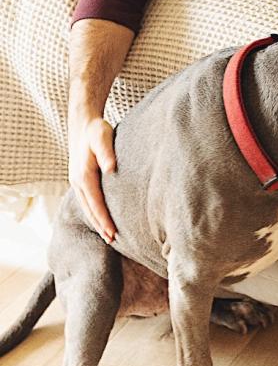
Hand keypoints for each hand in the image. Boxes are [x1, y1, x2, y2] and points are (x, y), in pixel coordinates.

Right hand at [68, 116, 117, 241]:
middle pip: (90, 209)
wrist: (82, 124)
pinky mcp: (79, 180)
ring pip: (87, 207)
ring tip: (108, 236)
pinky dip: (93, 212)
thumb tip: (111, 168)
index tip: (113, 233)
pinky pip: (86, 200)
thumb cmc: (96, 130)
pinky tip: (101, 219)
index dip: (104, 219)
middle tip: (112, 241)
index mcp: (84, 175)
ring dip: (96, 221)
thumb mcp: (103, 137)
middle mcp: (77, 181)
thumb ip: (107, 153)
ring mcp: (76, 181)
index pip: (96, 203)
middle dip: (100, 226)